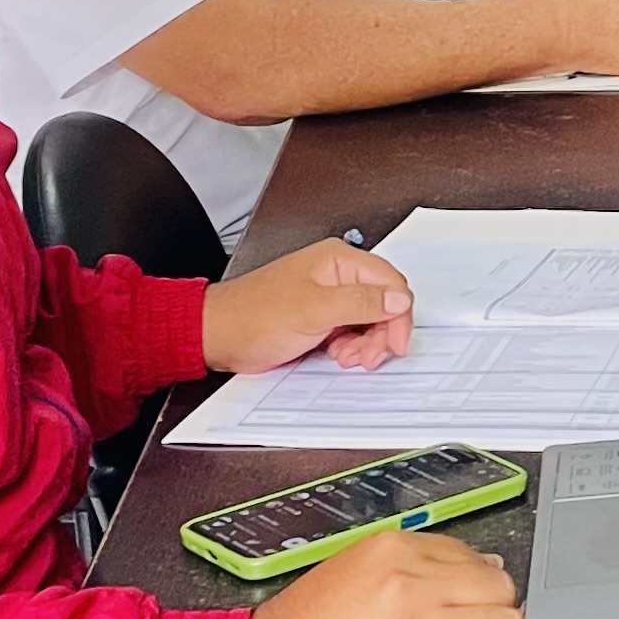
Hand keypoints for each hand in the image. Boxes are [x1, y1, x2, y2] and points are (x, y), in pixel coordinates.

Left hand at [202, 238, 415, 373]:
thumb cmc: (253, 316)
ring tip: (348, 357)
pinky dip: (352, 347)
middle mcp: (337, 274)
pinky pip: (354, 331)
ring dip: (366, 344)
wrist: (220, 336)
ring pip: (371, 321)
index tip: (396, 343)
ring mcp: (330, 297)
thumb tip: (398, 300)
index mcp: (338, 260)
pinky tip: (338, 355)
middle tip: (368, 356)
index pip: (390, 283)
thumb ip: (360, 302)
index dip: (399, 315)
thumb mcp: (312, 310)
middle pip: (384, 304)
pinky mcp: (323, 317)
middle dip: (381, 333)